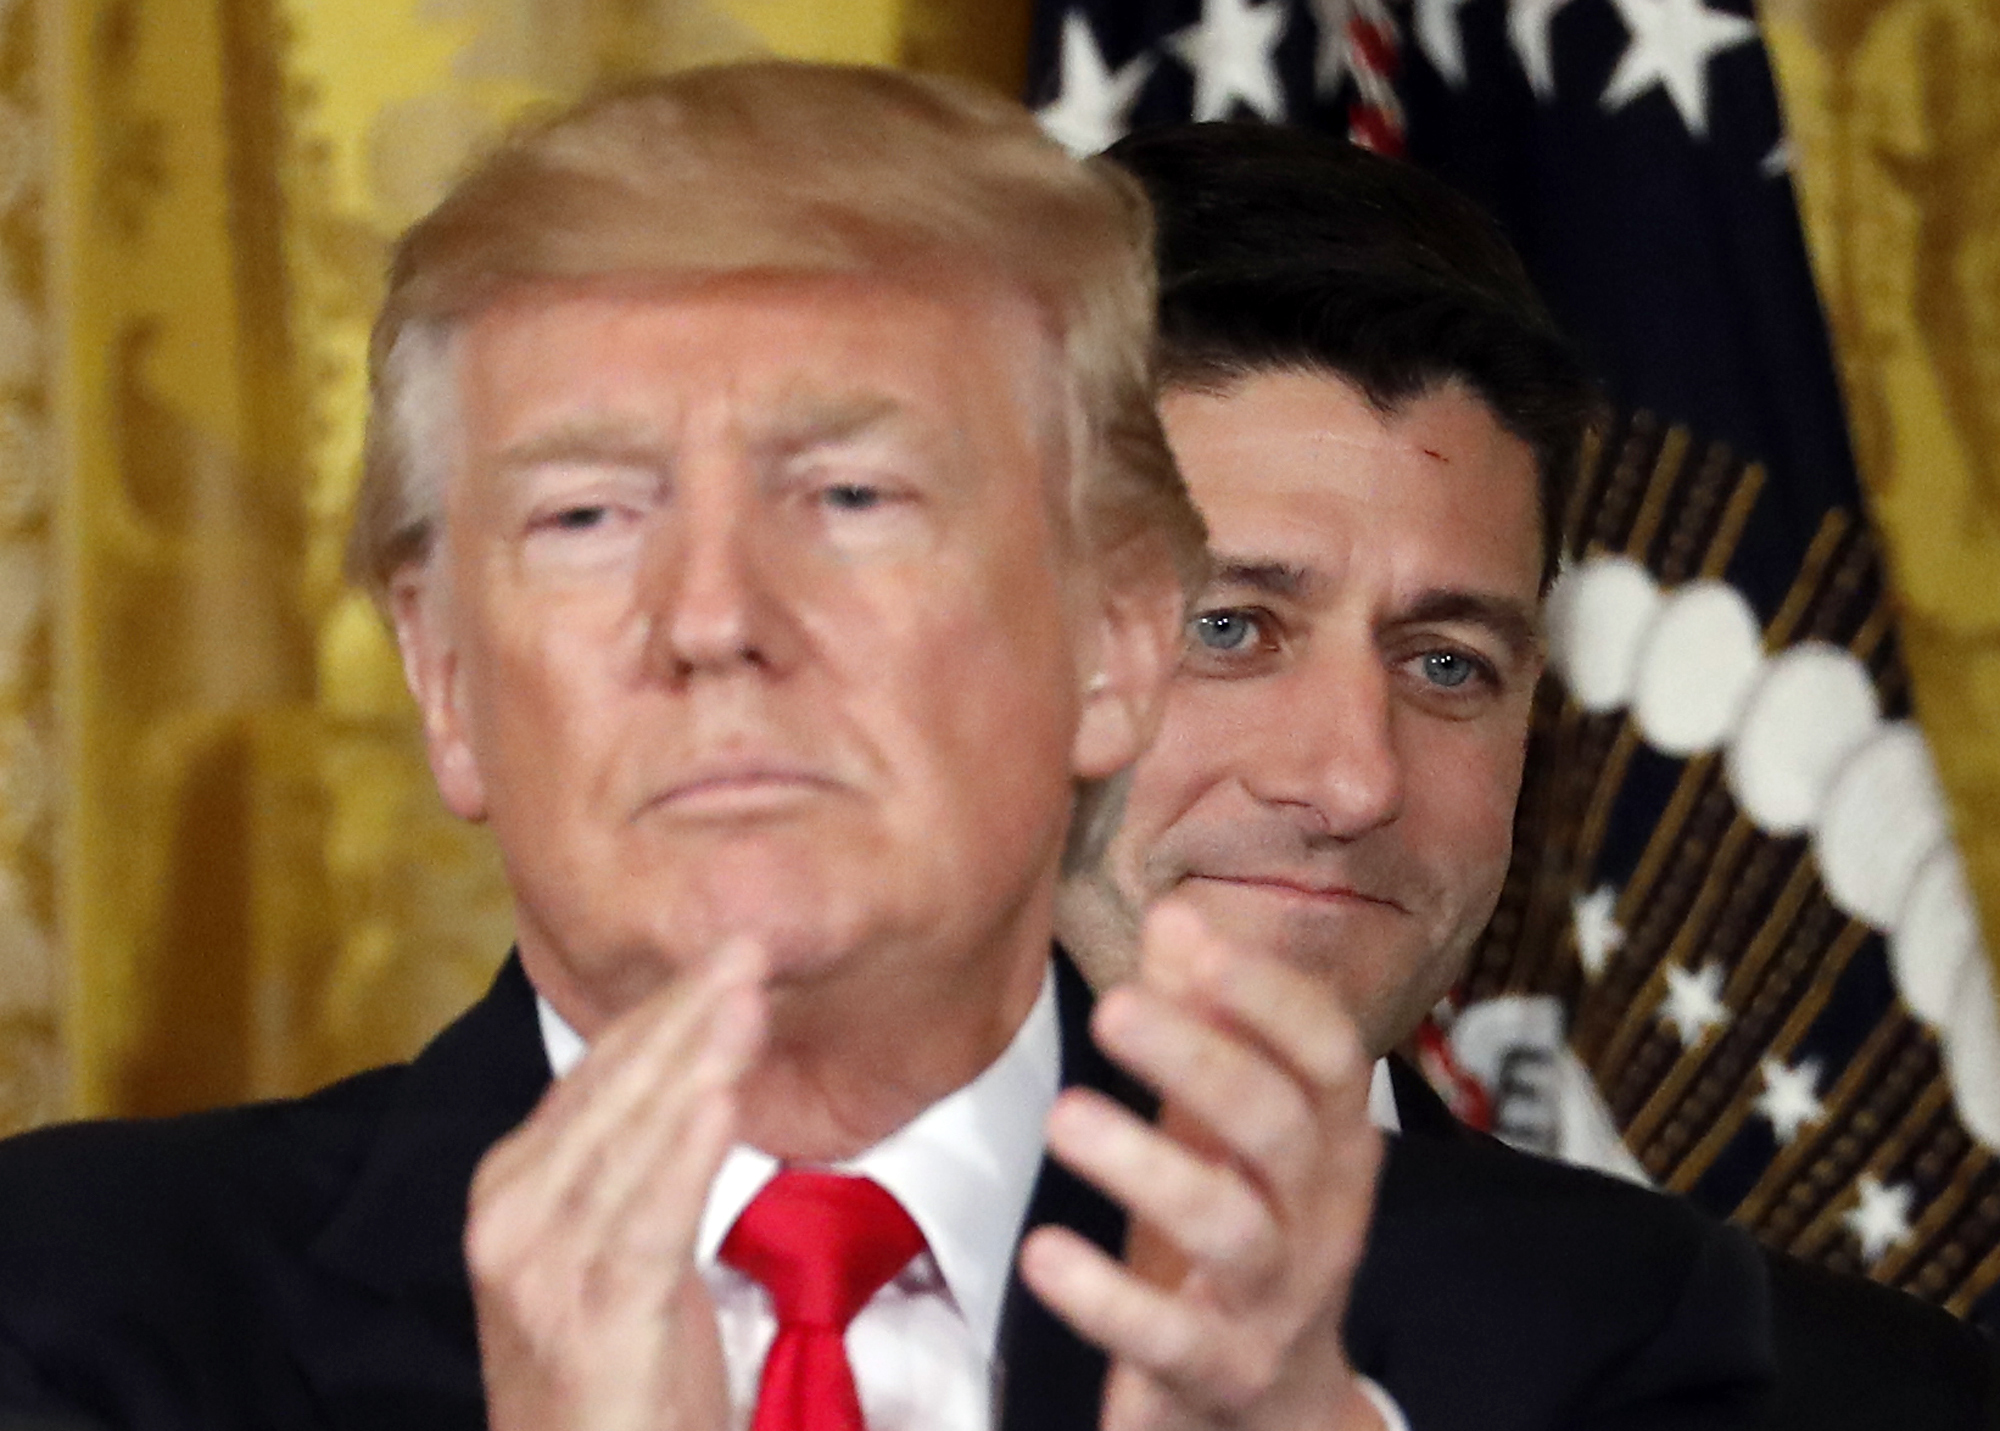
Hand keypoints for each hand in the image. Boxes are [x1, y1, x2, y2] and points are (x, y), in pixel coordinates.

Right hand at [466, 939, 766, 1430]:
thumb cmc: (612, 1375)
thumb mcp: (611, 1251)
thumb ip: (634, 1164)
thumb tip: (691, 1071)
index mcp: (513, 1189)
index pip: (594, 1075)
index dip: (661, 1008)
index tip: (722, 954)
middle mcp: (511, 1218)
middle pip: (612, 1091)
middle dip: (684, 1012)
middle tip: (750, 944)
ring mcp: (544, 1271)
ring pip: (632, 1140)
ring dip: (694, 1058)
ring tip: (746, 995)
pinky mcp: (595, 1321)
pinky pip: (648, 1221)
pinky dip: (687, 1152)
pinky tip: (721, 1096)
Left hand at [1021, 902, 1384, 1430]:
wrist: (1273, 1407)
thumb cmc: (1241, 1232)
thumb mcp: (1226, 1126)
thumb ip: (1205, 1023)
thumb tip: (1174, 914)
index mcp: (1330, 1139)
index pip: (1328, 1052)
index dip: (1269, 993)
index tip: (1194, 939)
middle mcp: (1321, 1213)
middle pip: (1280, 1125)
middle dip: (1200, 1058)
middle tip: (1112, 1007)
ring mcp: (1278, 1299)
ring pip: (1232, 1226)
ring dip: (1148, 1167)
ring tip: (1063, 1117)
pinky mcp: (1223, 1373)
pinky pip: (1172, 1338)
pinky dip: (1106, 1298)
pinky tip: (1042, 1254)